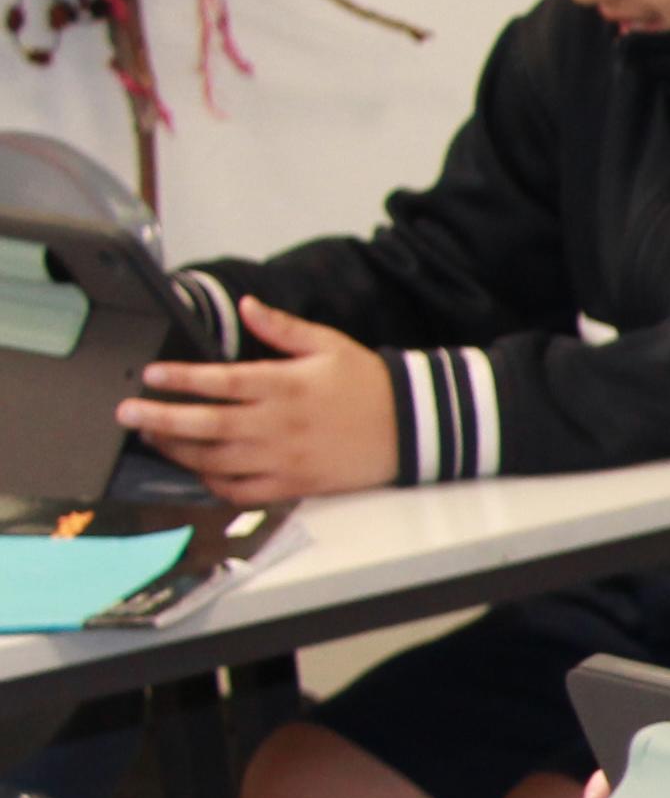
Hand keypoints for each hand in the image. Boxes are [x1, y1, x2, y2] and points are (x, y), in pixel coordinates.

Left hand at [115, 297, 400, 501]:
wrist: (414, 427)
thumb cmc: (368, 384)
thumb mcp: (329, 344)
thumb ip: (282, 327)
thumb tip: (247, 306)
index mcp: (285, 385)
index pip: (220, 381)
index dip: (180, 379)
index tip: (150, 376)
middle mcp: (279, 425)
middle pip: (206, 425)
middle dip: (160, 419)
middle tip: (127, 414)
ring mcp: (285, 459)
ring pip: (216, 461)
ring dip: (179, 452)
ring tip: (155, 440)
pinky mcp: (295, 485)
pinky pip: (243, 491)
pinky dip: (214, 483)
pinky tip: (199, 471)